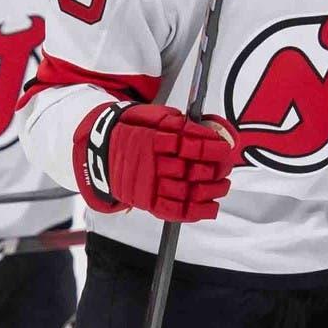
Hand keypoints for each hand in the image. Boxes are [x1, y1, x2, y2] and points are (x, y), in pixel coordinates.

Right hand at [75, 102, 237, 222]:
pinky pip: (172, 211)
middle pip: (191, 170)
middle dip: (215, 170)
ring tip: (223, 186)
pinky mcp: (145, 201)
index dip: (211, 148)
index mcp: (152, 139)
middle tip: (227, 167)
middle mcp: (150, 164)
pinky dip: (194, 212)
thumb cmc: (132, 129)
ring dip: (210, 191)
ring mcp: (148, 185)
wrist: (100, 148)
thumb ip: (178, 122)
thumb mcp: (151, 116)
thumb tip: (207, 129)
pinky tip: (211, 208)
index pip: (189, 145)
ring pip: (186, 192)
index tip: (226, 148)